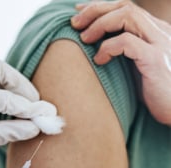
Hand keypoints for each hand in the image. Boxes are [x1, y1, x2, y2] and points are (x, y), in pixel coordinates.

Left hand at [71, 0, 170, 124]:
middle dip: (95, 10)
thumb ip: (124, 54)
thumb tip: (96, 50)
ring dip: (100, 24)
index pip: (126, 8)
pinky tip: (99, 60)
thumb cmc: (155, 93)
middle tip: (74, 23)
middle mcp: (158, 32)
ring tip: (83, 38)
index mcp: (153, 32)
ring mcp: (159, 43)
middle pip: (124, 6)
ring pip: (127, 15)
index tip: (79, 14)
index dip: (100, 7)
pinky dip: (108, 48)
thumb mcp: (138, 68)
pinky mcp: (156, 59)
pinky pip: (128, 42)